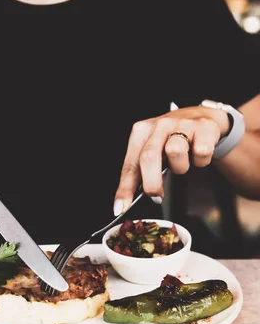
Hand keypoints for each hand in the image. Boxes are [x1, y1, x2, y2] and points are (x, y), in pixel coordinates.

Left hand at [113, 105, 229, 214]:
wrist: (201, 117)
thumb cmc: (172, 137)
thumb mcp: (154, 150)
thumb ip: (142, 171)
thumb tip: (130, 199)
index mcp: (141, 132)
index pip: (130, 164)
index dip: (125, 188)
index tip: (120, 207)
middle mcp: (159, 125)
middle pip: (149, 156)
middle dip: (152, 183)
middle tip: (156, 196)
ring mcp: (182, 124)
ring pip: (176, 152)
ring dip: (181, 167)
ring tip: (182, 162)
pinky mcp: (203, 127)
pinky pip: (201, 152)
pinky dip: (201, 161)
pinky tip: (197, 154)